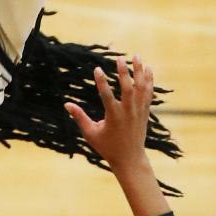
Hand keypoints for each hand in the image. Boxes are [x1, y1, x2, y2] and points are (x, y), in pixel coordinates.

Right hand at [64, 55, 153, 170]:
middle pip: (128, 88)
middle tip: (119, 58)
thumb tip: (66, 104)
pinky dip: (149, 80)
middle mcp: (128, 112)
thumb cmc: (107, 147)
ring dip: (139, 71)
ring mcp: (138, 111)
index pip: (106, 95)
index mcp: (113, 116)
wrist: (130, 158)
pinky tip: (148, 69)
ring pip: (141, 88)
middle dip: (124, 72)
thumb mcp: (90, 133)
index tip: (97, 68)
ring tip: (136, 56)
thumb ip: (79, 117)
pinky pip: (148, 93)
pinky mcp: (145, 112)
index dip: (101, 81)